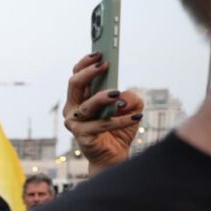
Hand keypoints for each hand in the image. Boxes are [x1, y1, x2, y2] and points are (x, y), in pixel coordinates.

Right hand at [64, 52, 143, 173]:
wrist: (114, 155)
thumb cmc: (118, 129)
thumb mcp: (131, 107)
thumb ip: (130, 98)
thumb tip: (123, 97)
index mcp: (81, 97)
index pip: (77, 75)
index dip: (85, 63)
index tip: (99, 53)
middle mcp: (74, 107)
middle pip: (74, 84)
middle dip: (89, 72)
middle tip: (104, 65)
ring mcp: (75, 122)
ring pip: (87, 104)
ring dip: (102, 97)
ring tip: (117, 93)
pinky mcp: (82, 136)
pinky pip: (101, 125)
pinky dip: (120, 120)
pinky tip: (136, 117)